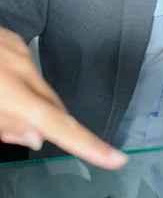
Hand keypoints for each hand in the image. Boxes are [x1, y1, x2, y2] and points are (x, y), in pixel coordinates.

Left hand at [0, 28, 125, 167]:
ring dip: (28, 102)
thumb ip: (4, 125)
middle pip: (52, 107)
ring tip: (0, 102)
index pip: (58, 125)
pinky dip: (19, 83)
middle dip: (44, 125)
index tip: (116, 158)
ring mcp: (17, 49)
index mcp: (8, 89)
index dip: (89, 145)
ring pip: (39, 88)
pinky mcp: (12, 39)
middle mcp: (20, 66)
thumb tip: (35, 137)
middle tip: (12, 131)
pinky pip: (27, 69)